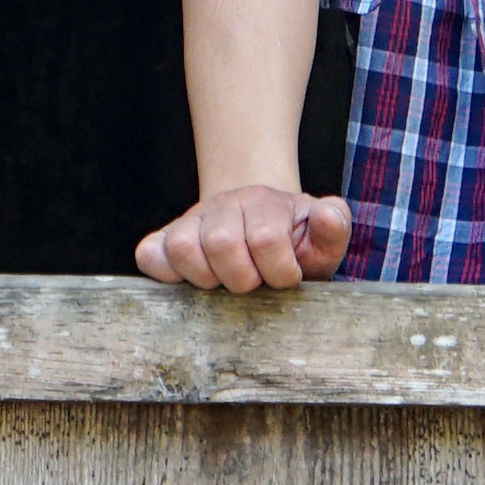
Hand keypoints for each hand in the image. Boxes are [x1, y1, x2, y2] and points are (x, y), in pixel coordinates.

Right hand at [135, 181, 349, 291]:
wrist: (260, 226)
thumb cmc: (293, 244)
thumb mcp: (322, 239)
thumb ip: (334, 227)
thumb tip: (328, 215)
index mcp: (265, 202)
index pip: (266, 238)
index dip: (279, 272)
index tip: (286, 278)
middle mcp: (224, 204)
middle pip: (221, 244)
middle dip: (243, 278)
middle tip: (253, 282)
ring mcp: (191, 219)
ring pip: (184, 249)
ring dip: (207, 279)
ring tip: (224, 282)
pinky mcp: (164, 238)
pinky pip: (150, 255)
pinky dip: (167, 274)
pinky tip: (191, 280)